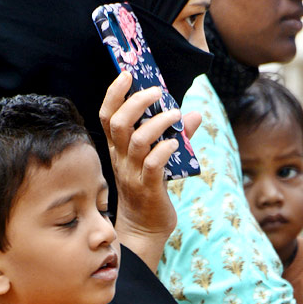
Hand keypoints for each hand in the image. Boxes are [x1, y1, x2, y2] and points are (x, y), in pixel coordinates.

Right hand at [99, 72, 200, 270]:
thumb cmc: (151, 190)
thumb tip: (194, 113)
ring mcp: (133, 174)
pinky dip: (165, 150)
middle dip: (137, 102)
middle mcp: (122, 159)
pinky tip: (177, 143)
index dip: (114, 93)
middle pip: (119, 124)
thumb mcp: (159, 159)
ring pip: (138, 141)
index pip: (108, 116)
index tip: (127, 74)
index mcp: (119, 149)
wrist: (144, 229)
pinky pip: (154, 166)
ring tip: (175, 114)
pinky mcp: (148, 189)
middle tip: (157, 91)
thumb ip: (175, 135)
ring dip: (158, 123)